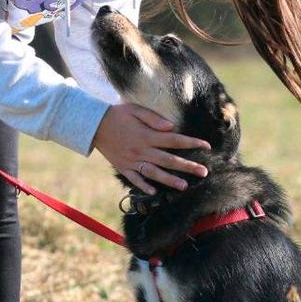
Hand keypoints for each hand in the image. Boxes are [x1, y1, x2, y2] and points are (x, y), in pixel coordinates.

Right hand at [92, 103, 209, 194]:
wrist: (94, 125)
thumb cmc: (118, 114)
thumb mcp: (135, 109)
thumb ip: (154, 118)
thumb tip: (171, 127)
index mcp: (147, 135)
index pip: (174, 140)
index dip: (191, 143)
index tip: (206, 145)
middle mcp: (141, 149)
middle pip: (169, 160)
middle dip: (188, 166)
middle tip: (204, 172)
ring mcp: (132, 160)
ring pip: (154, 172)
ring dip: (170, 180)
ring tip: (184, 186)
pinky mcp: (123, 167)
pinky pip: (135, 179)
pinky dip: (144, 186)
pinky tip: (155, 192)